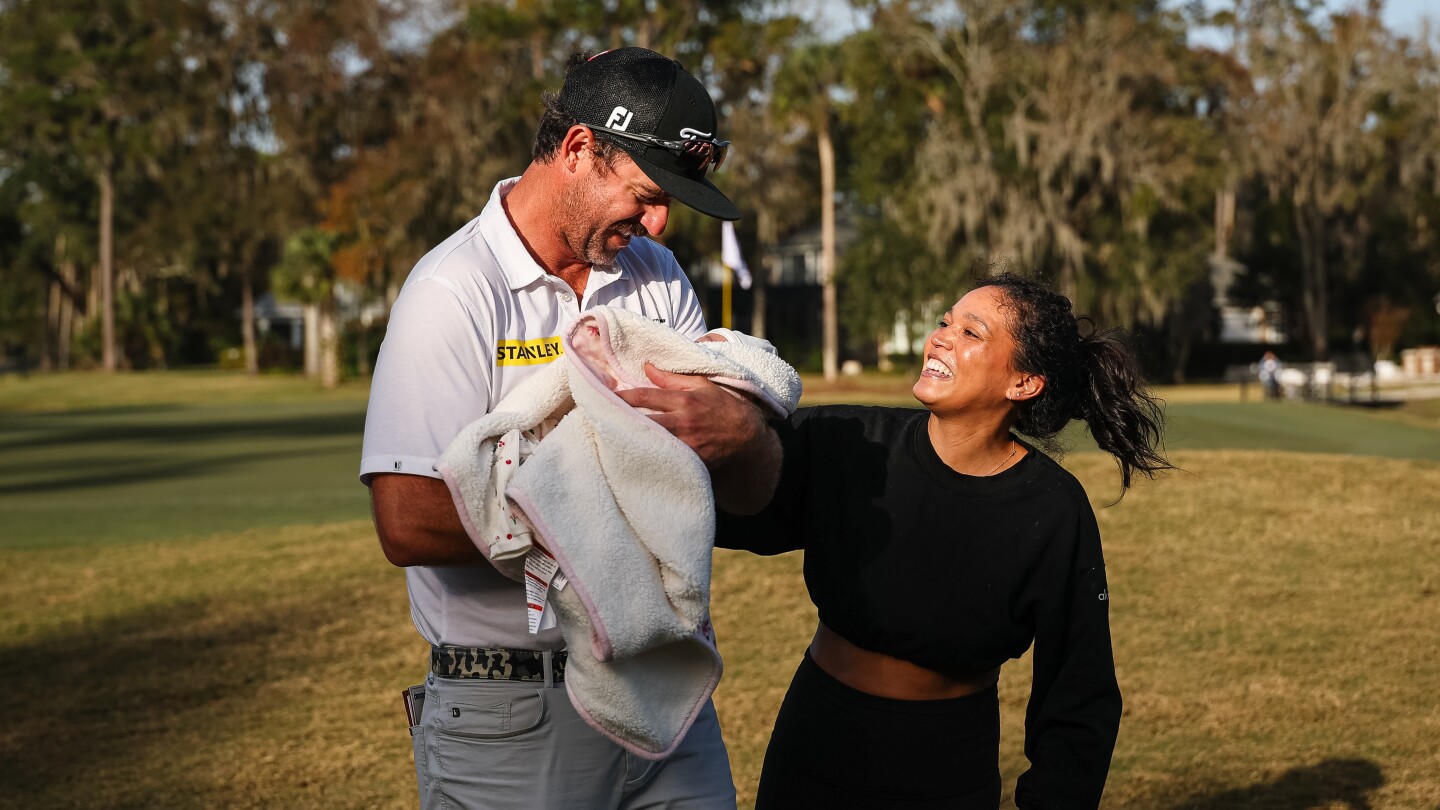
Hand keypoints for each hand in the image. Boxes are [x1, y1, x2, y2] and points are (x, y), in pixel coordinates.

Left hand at [614, 364, 781, 513]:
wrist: (747, 437)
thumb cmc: (723, 407)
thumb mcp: (702, 385)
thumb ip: (672, 378)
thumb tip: (647, 367)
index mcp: (684, 401)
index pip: (645, 396)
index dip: (621, 396)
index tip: (603, 395)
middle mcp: (683, 422)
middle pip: (642, 421)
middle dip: (618, 419)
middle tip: (595, 418)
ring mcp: (686, 445)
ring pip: (649, 442)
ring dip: (627, 439)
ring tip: (604, 437)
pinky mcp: (689, 463)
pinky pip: (662, 459)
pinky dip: (645, 456)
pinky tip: (629, 456)